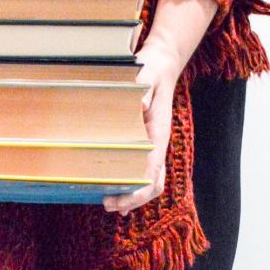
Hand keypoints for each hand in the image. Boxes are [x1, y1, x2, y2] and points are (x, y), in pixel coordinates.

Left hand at [102, 38, 183, 214]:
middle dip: (134, 198)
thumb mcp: (146, 74)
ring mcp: (153, 145)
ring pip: (150, 181)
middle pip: (154, 183)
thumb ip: (144, 89)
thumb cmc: (152, 70)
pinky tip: (119, 195)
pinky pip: (142, 171)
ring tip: (111, 205)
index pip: (153, 169)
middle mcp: (158, 144)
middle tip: (109, 204)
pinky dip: (132, 187)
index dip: (139, 187)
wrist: (160, 65)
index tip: (122, 197)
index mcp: (158, 132)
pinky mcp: (145, 143)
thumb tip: (140, 105)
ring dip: (133, 196)